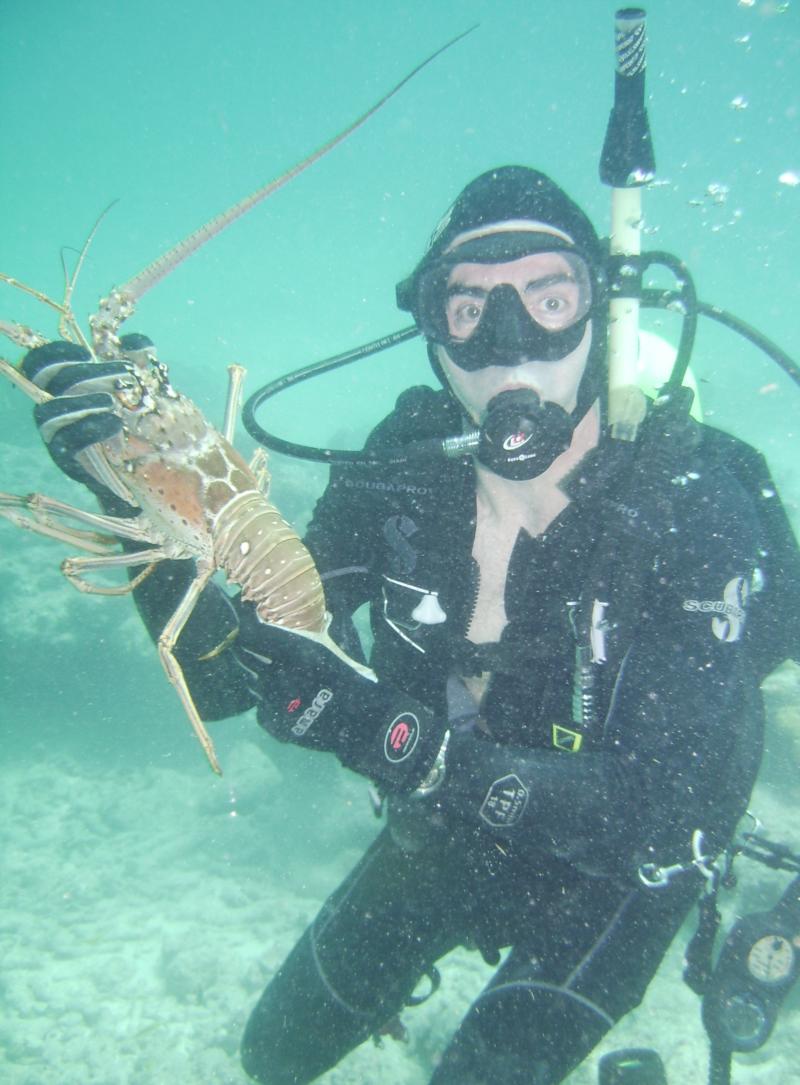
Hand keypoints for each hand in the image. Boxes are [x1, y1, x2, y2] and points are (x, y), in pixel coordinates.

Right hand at [22, 336, 150, 510]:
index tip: (86, 351)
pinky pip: (67, 443)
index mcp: (67, 390)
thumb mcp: (144, 391)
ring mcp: (58, 436)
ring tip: (112, 401)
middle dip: (83, 372)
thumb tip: (134, 341)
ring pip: (48, 413)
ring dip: (79, 401)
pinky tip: (114, 423)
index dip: (56, 352)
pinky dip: (90, 429)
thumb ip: (140, 363)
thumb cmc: (141, 426)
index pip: (43, 363)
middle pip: (47, 381)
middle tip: (123, 373)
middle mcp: (57, 410)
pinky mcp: (69, 461)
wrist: (146, 474)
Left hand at [233, 600, 448, 793]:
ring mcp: (270, 700)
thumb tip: (321, 610)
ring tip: (270, 672)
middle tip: (252, 642)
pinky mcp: (270, 722)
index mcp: (293, 651)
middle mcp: (275, 674)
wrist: (361, 722)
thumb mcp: (334, 647)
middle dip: (244, 646)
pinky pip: (258, 706)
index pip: (249, 632)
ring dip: (255, 674)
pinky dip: (265, 700)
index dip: (244, 621)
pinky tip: (281, 699)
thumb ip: (322, 627)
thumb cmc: (352, 679)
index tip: (245, 615)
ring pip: (249, 680)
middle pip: (243, 655)